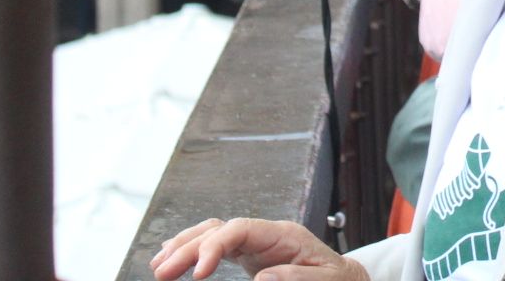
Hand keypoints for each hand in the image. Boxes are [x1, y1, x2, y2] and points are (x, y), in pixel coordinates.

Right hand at [150, 217, 367, 280]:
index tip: (197, 273)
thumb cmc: (339, 280)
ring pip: (213, 233)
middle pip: (219, 228)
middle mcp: (266, 233)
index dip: (214, 246)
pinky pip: (216, 246)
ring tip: (159, 266)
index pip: (240, 229)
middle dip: (188, 247)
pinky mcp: (250, 255)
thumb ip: (298, 278)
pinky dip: (194, 250)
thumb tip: (261, 277)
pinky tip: (173, 258)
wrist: (345, 280)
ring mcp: (256, 243)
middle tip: (161, 272)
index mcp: (284, 235)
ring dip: (184, 246)